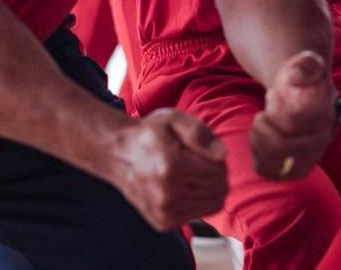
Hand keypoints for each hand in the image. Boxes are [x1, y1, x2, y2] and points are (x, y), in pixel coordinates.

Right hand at [108, 109, 227, 230]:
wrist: (119, 154)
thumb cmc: (148, 135)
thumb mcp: (173, 119)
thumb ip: (198, 132)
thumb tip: (221, 154)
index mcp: (170, 168)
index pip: (218, 172)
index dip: (218, 159)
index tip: (204, 151)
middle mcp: (167, 195)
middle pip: (218, 189)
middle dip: (217, 173)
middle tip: (200, 161)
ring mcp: (164, 213)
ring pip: (213, 204)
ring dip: (210, 187)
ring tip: (193, 173)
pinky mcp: (164, 222)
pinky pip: (200, 214)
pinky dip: (199, 200)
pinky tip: (185, 186)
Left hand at [250, 51, 338, 180]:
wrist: (303, 96)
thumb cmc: (302, 80)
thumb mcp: (307, 64)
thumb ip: (306, 65)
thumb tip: (295, 77)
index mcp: (324, 118)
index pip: (294, 123)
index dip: (277, 109)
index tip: (275, 93)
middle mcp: (319, 143)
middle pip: (280, 144)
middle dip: (265, 124)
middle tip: (265, 110)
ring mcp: (306, 159)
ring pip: (271, 157)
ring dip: (259, 136)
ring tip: (262, 121)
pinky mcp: (290, 170)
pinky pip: (265, 168)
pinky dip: (257, 150)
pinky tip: (261, 136)